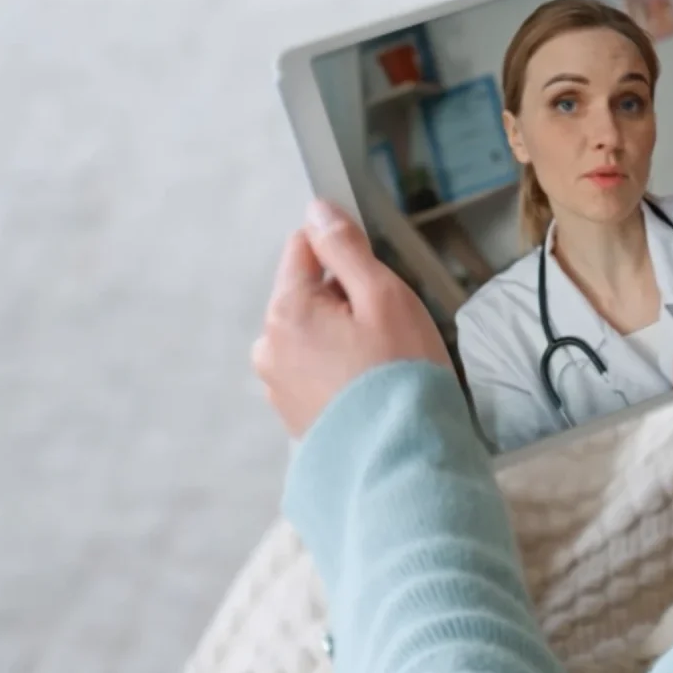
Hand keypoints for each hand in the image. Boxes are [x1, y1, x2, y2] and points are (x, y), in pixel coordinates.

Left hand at [252, 200, 451, 437]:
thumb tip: (317, 210)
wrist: (402, 462)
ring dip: (342, 337)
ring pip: (312, 333)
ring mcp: (277, 385)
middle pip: (307, 293)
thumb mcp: (383, 296)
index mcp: (285, 311)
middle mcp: (269, 346)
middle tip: (387, 330)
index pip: (303, 247)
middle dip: (345, 301)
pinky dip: (340, 371)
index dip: (343, 254)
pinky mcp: (293, 415)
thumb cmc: (401, 376)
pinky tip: (370, 389)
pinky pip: (315, 370)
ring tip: (381, 366)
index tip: (374, 277)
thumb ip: (345, 248)